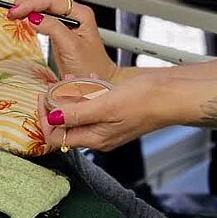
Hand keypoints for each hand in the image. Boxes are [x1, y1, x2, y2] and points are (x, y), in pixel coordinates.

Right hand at [8, 0, 117, 81]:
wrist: (99, 82)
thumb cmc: (91, 68)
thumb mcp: (71, 47)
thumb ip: (53, 28)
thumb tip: (33, 17)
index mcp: (80, 13)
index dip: (30, 3)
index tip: (15, 12)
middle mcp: (74, 13)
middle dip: (27, 1)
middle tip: (11, 12)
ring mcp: (66, 20)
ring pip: (43, 3)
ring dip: (27, 6)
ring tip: (13, 14)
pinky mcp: (59, 29)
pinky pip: (43, 15)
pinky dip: (30, 14)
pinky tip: (23, 19)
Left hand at [37, 69, 172, 151]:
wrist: (172, 94)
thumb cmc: (144, 101)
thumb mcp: (104, 105)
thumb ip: (76, 113)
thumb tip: (51, 118)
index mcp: (94, 138)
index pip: (56, 136)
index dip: (45, 117)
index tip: (44, 95)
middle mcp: (99, 135)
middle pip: (65, 123)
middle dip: (58, 102)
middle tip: (60, 82)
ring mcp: (107, 125)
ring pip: (78, 112)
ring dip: (73, 94)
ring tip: (76, 78)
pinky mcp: (115, 113)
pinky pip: (93, 105)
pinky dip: (88, 92)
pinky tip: (93, 79)